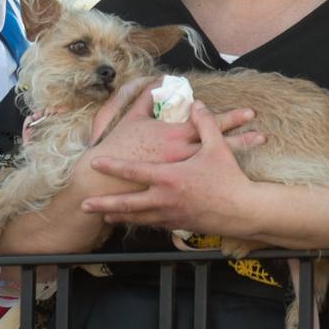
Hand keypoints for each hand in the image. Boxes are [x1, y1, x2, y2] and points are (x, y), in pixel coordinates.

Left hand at [81, 100, 263, 234]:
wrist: (243, 211)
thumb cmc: (229, 178)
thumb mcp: (217, 147)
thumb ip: (205, 123)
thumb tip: (197, 104)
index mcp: (169, 177)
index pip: (133, 171)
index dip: (112, 167)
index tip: (95, 163)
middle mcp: (164, 199)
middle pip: (127, 204)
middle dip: (104, 205)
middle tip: (85, 206)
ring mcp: (171, 215)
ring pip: (139, 218)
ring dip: (120, 216)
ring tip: (105, 217)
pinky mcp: (180, 224)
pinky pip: (155, 224)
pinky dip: (143, 222)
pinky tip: (138, 221)